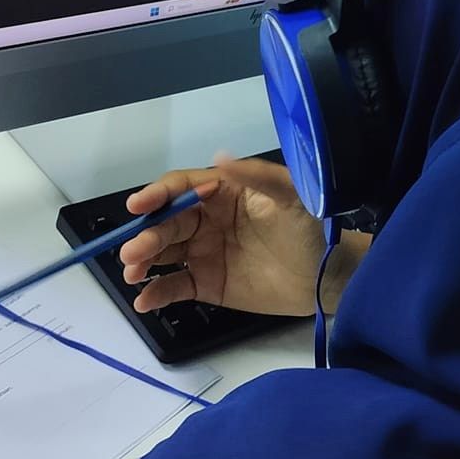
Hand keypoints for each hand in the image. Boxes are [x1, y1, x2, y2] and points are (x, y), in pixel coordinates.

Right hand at [118, 155, 363, 317]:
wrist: (327, 277)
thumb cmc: (309, 230)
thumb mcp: (292, 195)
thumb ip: (258, 176)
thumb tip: (220, 158)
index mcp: (221, 192)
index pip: (180, 188)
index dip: (157, 195)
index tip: (139, 205)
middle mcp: (206, 220)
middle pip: (166, 223)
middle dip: (145, 235)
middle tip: (132, 252)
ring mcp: (203, 253)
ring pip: (163, 254)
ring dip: (143, 262)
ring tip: (133, 274)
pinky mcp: (206, 284)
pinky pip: (175, 287)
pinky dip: (157, 293)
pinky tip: (144, 300)